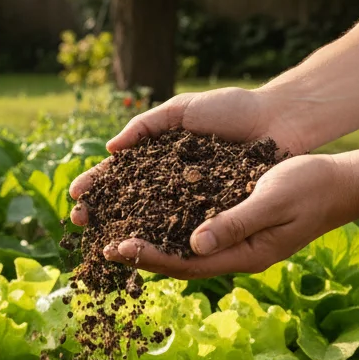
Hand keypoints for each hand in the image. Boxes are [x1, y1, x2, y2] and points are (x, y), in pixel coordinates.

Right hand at [69, 87, 308, 224]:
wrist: (282, 119)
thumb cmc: (235, 109)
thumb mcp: (184, 111)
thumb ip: (146, 126)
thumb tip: (110, 149)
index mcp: (162, 157)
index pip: (122, 174)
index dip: (99, 184)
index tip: (76, 195)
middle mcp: (175, 183)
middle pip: (133, 202)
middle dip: (105, 212)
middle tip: (81, 223)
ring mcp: (197, 202)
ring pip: (157, 222)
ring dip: (130, 232)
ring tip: (107, 242)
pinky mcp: (221, 216)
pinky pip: (192, 231)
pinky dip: (169, 242)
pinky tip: (148, 250)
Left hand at [101, 154, 358, 278]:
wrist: (341, 181)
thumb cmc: (310, 187)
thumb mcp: (271, 200)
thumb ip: (234, 223)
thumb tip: (193, 244)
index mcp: (244, 254)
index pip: (186, 264)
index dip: (149, 257)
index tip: (117, 248)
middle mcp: (235, 253)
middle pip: (178, 261)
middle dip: (140, 254)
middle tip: (101, 246)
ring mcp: (235, 240)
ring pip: (183, 247)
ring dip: (149, 240)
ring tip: (114, 232)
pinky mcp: (234, 223)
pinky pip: (193, 229)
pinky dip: (167, 223)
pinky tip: (146, 212)